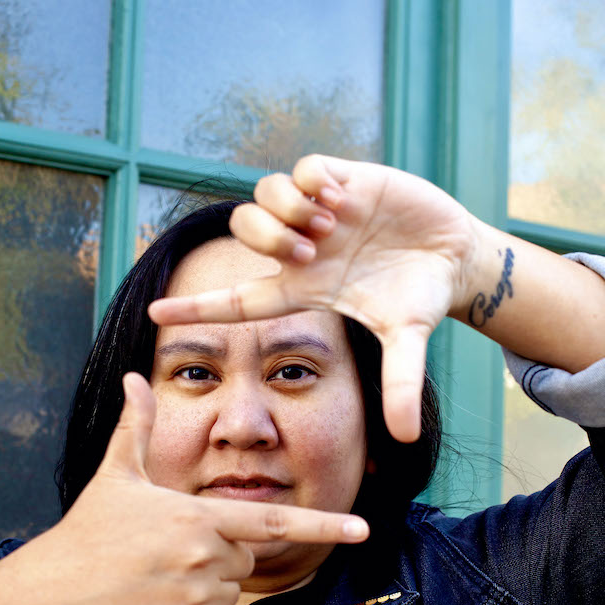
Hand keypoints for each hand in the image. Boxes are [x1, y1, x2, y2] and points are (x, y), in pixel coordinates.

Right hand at [21, 373, 367, 604]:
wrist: (50, 593)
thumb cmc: (88, 530)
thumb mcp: (116, 476)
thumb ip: (135, 427)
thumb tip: (133, 378)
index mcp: (199, 518)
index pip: (274, 522)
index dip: (322, 526)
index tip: (362, 529)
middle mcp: (205, 559)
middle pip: (243, 559)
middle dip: (218, 556)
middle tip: (167, 553)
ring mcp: (195, 603)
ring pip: (224, 596)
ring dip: (200, 590)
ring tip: (153, 579)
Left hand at [149, 155, 479, 441]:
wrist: (451, 256)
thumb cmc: (419, 299)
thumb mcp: (406, 339)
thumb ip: (401, 384)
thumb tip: (407, 436)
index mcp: (303, 290)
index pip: (237, 300)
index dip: (195, 308)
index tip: (153, 316)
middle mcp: (301, 250)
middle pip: (245, 231)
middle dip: (269, 238)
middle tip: (312, 252)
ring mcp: (318, 212)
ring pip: (264, 195)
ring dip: (291, 209)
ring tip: (332, 222)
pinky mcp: (341, 178)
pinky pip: (303, 167)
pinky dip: (314, 180)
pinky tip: (343, 198)